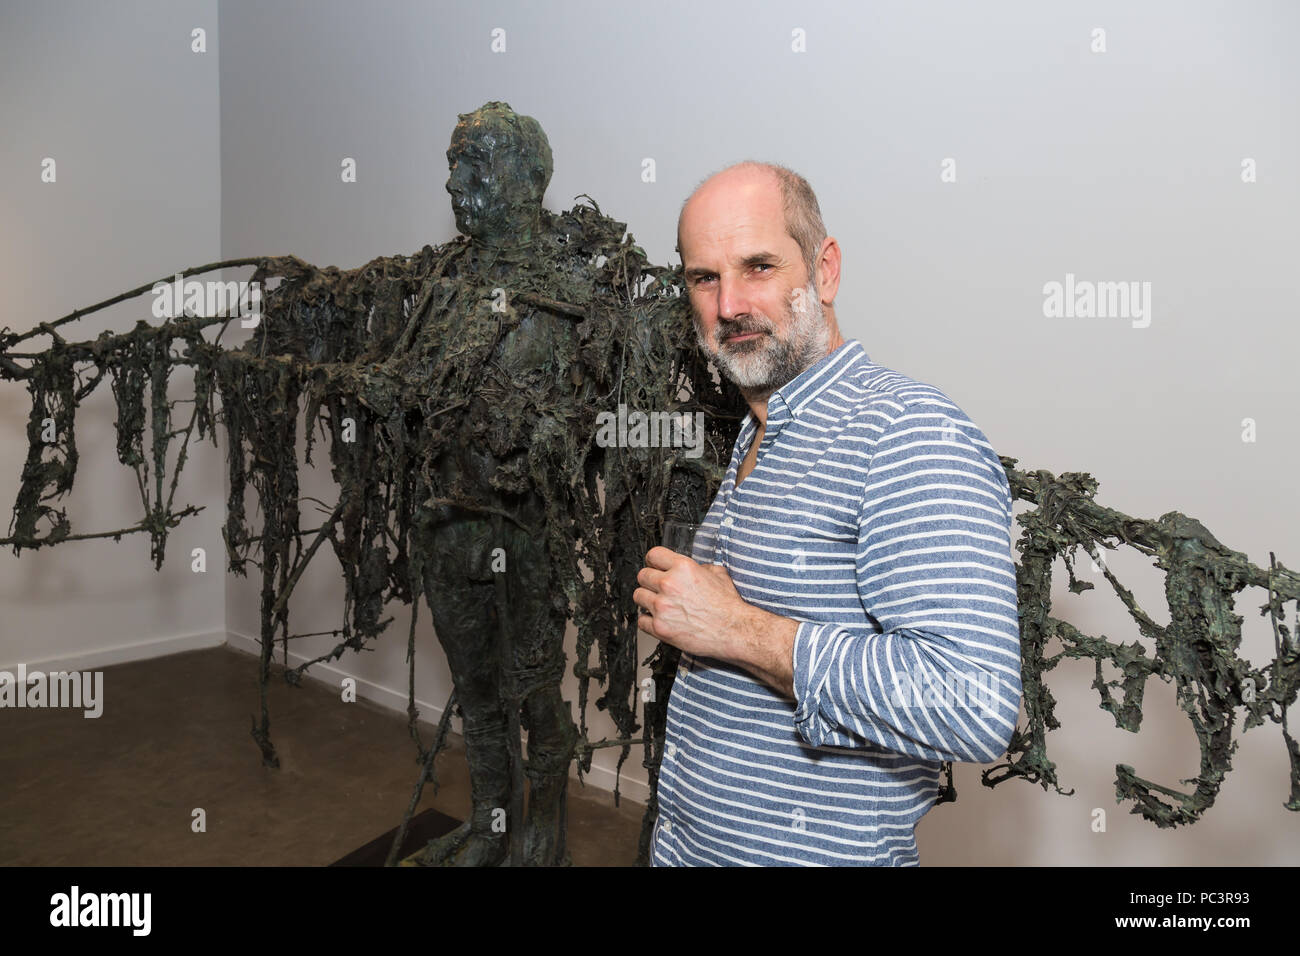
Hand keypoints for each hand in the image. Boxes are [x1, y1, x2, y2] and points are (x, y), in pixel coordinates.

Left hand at [634, 546, 749, 658]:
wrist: (734, 631)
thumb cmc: (728, 606)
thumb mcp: (719, 574)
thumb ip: (700, 567)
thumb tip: (693, 568)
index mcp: (683, 567)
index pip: (653, 555)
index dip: (654, 561)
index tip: (654, 567)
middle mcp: (669, 584)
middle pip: (642, 576)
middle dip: (650, 581)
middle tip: (658, 588)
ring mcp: (662, 606)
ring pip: (638, 596)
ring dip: (647, 600)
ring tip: (659, 605)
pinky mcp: (660, 627)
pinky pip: (641, 621)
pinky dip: (648, 621)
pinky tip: (660, 620)